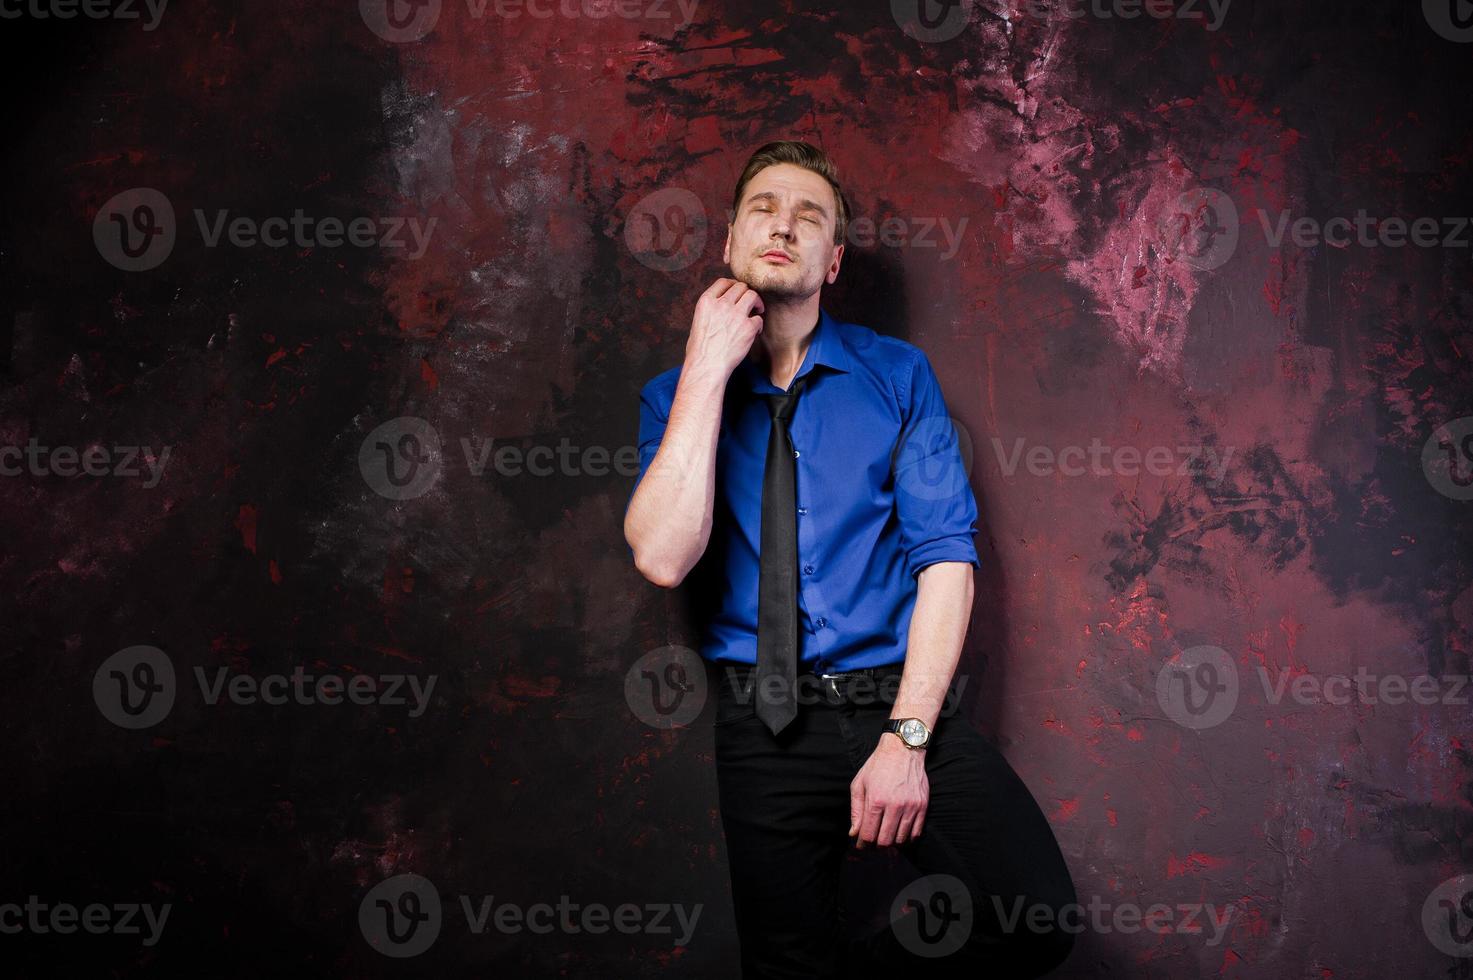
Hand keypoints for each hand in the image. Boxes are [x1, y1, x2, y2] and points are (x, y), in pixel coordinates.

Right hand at [683, 278, 764, 378]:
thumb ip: (710, 310)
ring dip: (756, 302)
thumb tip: (720, 306)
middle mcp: (721, 304)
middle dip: (746, 293)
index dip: (732, 285)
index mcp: (706, 302)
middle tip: (749, 303)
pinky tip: (753, 332)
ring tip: (756, 311)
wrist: (707, 367)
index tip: (737, 293)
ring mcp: (736, 315)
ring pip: (752, 295)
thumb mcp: (697, 323)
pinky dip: (758, 325)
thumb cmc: (700, 351)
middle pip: (740, 286)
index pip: (723, 282)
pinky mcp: (748, 327)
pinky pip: (759, 319)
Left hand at [849, 734, 928, 848]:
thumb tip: (854, 833)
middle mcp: (894, 805)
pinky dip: (907, 838)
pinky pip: (916, 832)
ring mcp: (910, 806)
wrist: (902, 750)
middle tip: (873, 844)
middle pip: (885, 841)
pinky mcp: (922, 806)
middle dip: (876, 846)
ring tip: (886, 838)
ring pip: (901, 839)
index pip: (868, 834)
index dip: (863, 844)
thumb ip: (856, 810)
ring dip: (892, 843)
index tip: (861, 845)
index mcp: (875, 800)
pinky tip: (900, 834)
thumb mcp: (859, 784)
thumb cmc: (877, 766)